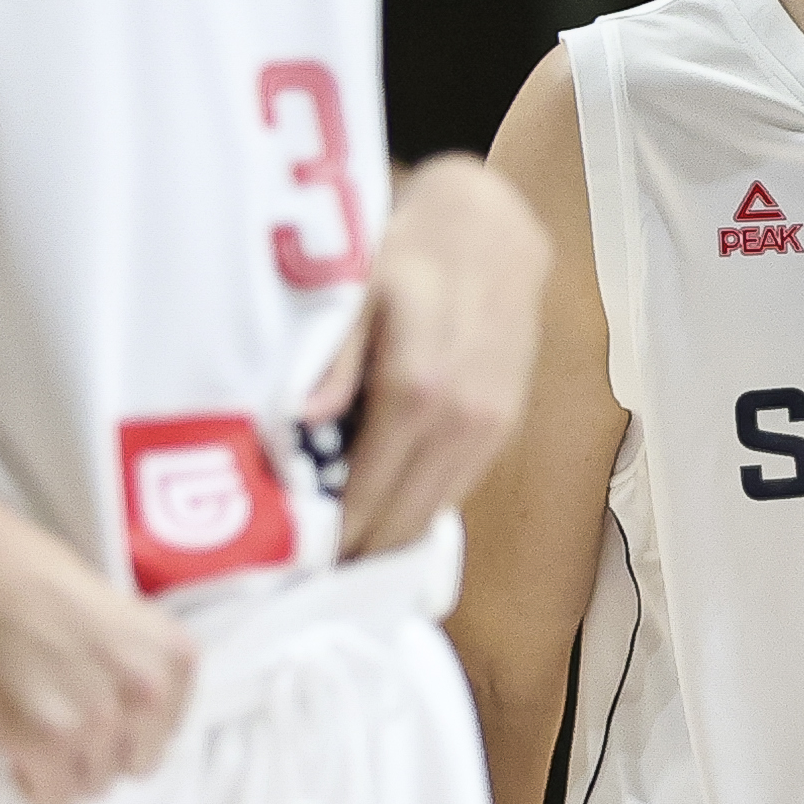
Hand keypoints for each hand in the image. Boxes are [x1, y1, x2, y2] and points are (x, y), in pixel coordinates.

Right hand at [0, 517, 197, 803]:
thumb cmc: (33, 580)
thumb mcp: (119, 617)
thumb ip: (136, 670)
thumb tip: (133, 725)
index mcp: (174, 658)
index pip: (164, 732)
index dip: (124, 728)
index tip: (93, 712)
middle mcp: (147, 692)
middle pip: (132, 764)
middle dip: (97, 751)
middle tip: (59, 722)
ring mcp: (98, 720)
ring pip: (93, 787)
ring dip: (64, 769)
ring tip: (33, 728)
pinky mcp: (46, 743)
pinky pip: (56, 801)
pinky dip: (35, 786)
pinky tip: (17, 750)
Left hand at [309, 154, 551, 557]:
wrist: (492, 228)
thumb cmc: (409, 251)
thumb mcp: (359, 288)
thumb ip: (334, 357)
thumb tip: (304, 420)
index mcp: (415, 390)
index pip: (367, 494)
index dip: (332, 538)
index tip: (296, 569)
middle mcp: (461, 419)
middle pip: (403, 518)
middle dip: (358, 552)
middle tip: (311, 576)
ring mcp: (490, 426)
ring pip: (435, 511)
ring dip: (391, 537)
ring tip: (345, 555)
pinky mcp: (507, 423)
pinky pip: (459, 487)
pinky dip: (422, 509)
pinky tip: (390, 515)